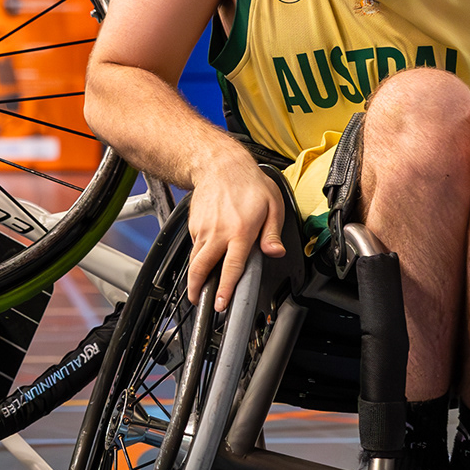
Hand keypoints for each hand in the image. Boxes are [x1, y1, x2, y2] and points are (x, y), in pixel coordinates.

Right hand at [185, 147, 286, 310]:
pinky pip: (195, 246)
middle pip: (201, 268)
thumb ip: (273, 233)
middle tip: (199, 302)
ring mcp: (203, 229)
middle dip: (197, 289)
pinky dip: (198, 256)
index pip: (231, 267)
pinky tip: (207, 257)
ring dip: (195, 277)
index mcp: (240, 231)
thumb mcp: (273, 206)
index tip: (221, 304)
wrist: (220, 165)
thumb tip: (275, 252)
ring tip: (198, 288)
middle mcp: (218, 232)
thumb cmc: (249, 183)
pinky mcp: (194, 226)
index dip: (225, 289)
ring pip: (194, 260)